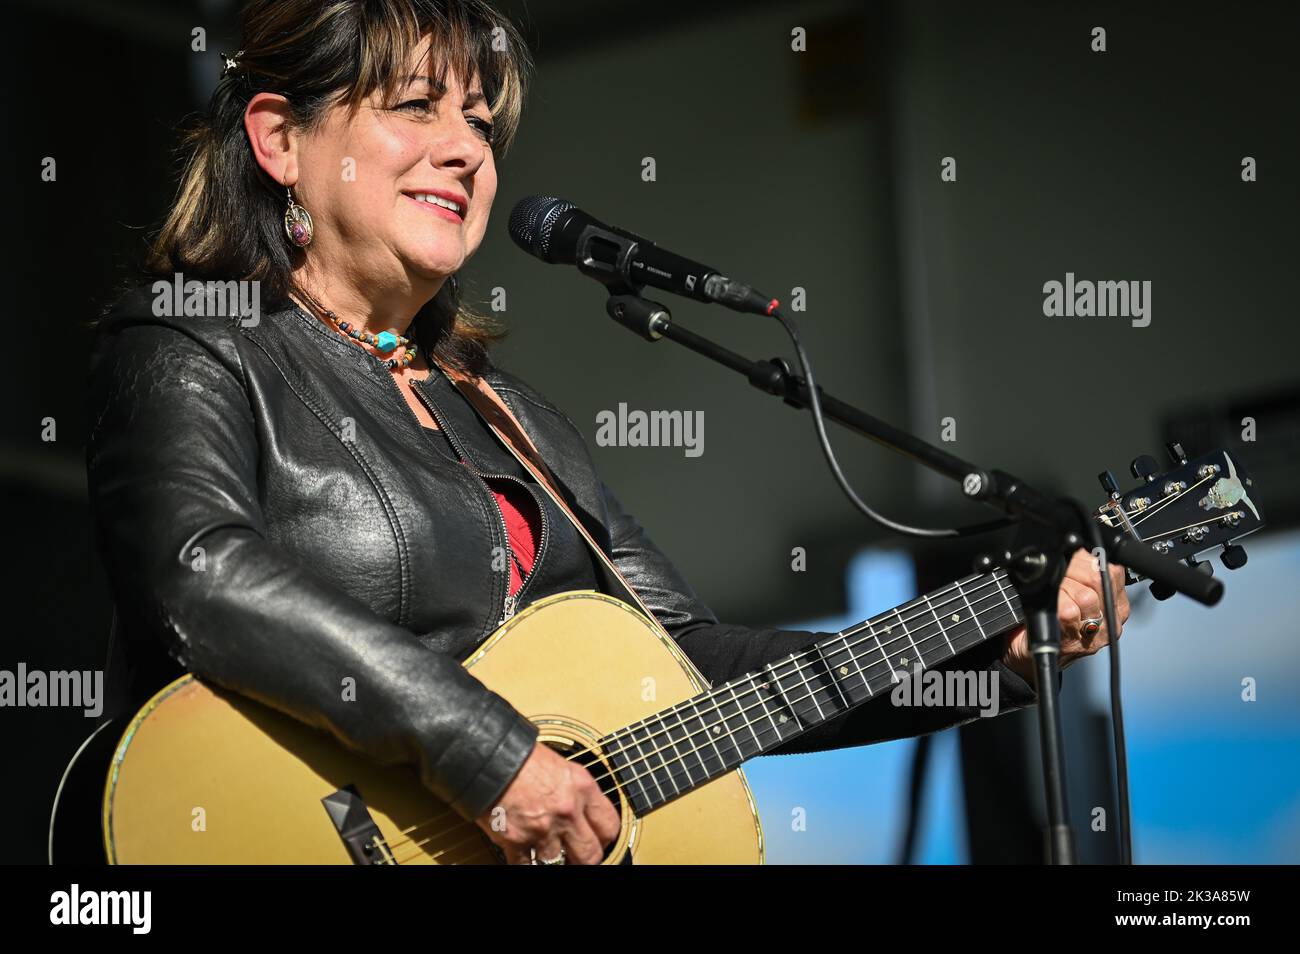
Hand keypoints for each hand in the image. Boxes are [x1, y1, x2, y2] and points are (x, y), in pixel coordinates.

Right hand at [475, 742, 620, 864]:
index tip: (600, 839)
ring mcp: (543, 829)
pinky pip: (527, 865)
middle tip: (578, 855)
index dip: (606, 837)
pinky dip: (526, 862)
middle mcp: (567, 811)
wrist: (488, 755)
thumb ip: (575, 790)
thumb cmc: (521, 754)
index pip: (610, 826)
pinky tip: (526, 855)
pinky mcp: (517, 841)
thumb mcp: (561, 765)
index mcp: (582, 788)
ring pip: (559, 864)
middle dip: (585, 858)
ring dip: (554, 860)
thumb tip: (582, 807)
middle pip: (591, 854)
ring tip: (549, 853)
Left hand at [1002, 547, 1130, 682]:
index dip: (1087, 557)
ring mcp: (1096, 634)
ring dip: (1061, 588)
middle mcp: (1112, 620)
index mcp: (1117, 602)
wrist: (1029, 652)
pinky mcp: (1075, 642)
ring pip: (1086, 596)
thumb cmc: (1051, 617)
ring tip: (1052, 594)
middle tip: (1057, 576)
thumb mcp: (1073, 588)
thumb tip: (1077, 544)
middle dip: (1072, 571)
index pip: (1114, 569)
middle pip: (1099, 580)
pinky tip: (1048, 606)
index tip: (1070, 557)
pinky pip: (1069, 612)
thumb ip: (1082, 569)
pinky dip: (1054, 603)